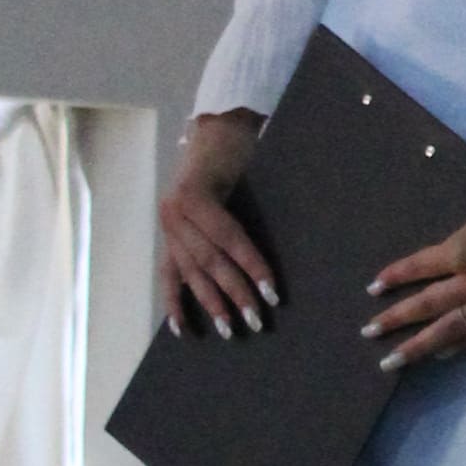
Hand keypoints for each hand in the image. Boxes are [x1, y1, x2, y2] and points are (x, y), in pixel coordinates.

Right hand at [160, 113, 276, 338]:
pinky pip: (169, 275)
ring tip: (230, 331)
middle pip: (210, 261)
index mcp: (196, 195)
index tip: (273, 293)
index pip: (228, 239)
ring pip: (191, 273)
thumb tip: (298, 233)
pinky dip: (174, 303)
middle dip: (235, 293)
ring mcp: (167, 228)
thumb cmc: (238, 149)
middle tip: (256, 321)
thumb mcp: (251, 165)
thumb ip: (262, 201)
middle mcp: (176, 214)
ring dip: (211, 305)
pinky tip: (182, 329)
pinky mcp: (166, 239)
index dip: (252, 266)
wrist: (211, 133)